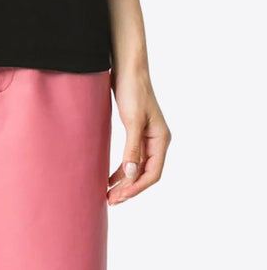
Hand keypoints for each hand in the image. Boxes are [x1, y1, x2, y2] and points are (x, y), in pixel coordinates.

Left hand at [108, 69, 170, 204]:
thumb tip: (131, 175)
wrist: (128, 68)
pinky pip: (131, 156)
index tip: (119, 197)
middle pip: (145, 172)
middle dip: (129, 188)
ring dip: (125, 180)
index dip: (137, 187)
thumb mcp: (132, 121)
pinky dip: (122, 167)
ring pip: (137, 166)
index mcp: (161, 139)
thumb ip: (132, 149)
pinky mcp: (135, 130)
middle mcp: (157, 140)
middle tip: (111, 200)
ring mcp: (147, 136)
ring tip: (109, 194)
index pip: (152, 173)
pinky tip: (110, 176)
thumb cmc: (133, 91)